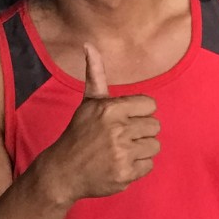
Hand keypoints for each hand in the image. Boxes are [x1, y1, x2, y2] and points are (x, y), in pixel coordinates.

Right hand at [40, 45, 159, 202]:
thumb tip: (89, 44)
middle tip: (121, 137)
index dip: (139, 113)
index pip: (150, 105)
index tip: (125, 120)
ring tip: (122, 151)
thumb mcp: (88, 103)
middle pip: (155, 126)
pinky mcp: (125, 174)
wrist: (63, 171)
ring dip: (141, 150)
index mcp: (110, 109)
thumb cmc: (79, 134)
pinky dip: (137, 167)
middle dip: (140, 132)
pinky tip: (120, 164)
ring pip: (154, 146)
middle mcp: (117, 130)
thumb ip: (95, 74)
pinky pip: (149, 165)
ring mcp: (122, 153)